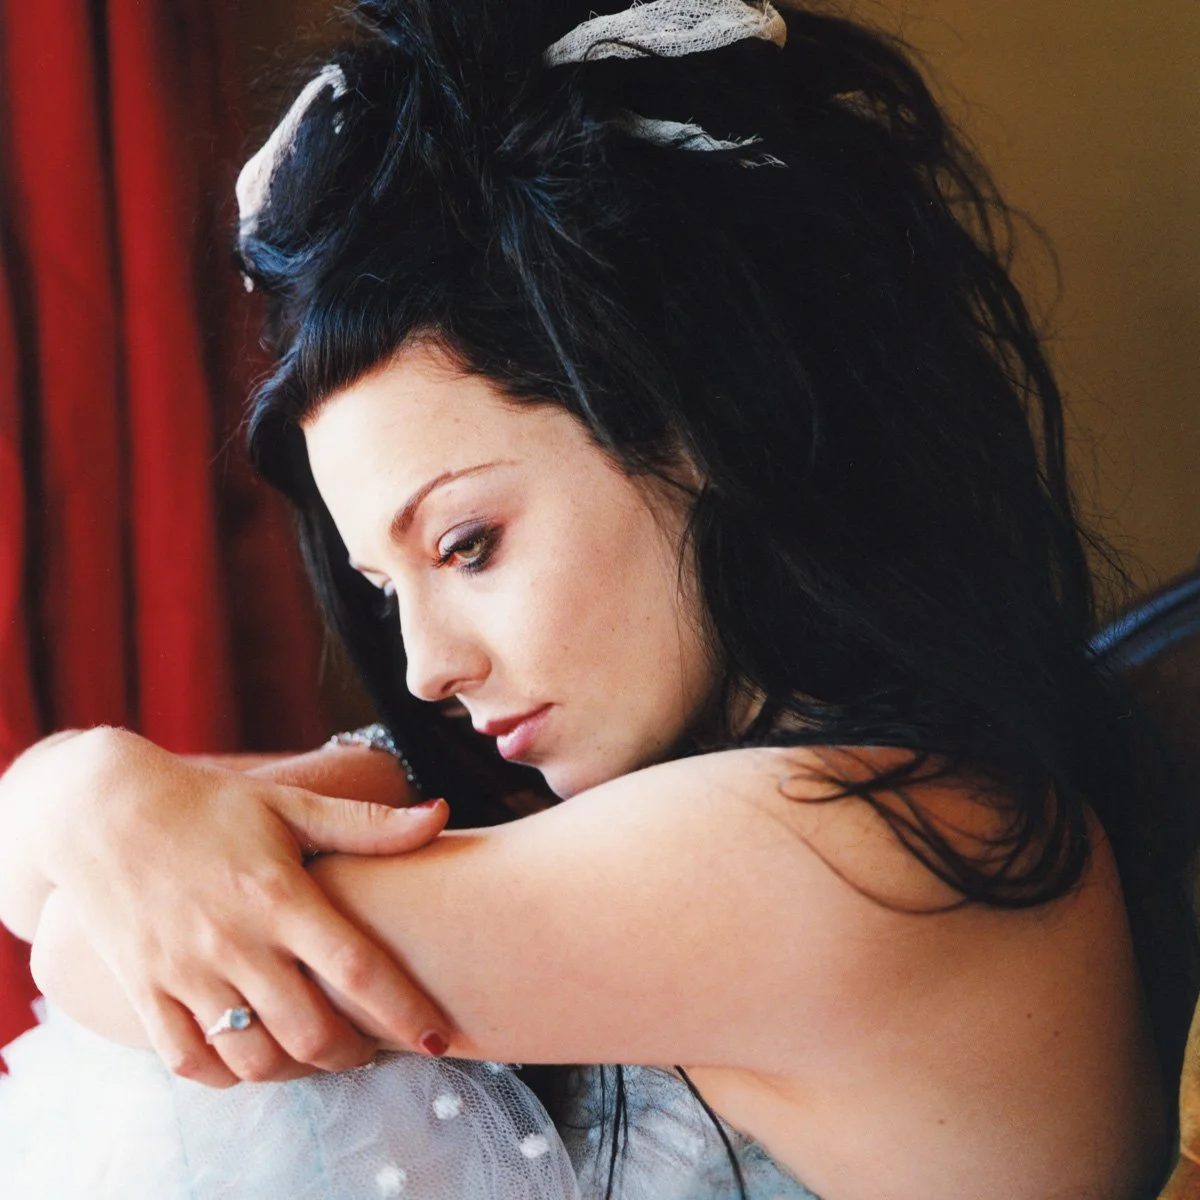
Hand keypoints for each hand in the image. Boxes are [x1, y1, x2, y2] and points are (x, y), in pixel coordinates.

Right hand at [21, 727, 451, 1086]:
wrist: (102, 811)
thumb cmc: (210, 804)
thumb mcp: (290, 803)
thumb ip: (367, 824)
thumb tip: (440, 814)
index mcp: (280, 896)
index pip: (356, 968)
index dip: (403, 1010)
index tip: (437, 1037)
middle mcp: (235, 942)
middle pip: (310, 1031)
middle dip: (354, 1053)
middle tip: (375, 1047)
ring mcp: (186, 973)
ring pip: (254, 1058)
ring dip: (298, 1071)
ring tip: (322, 1055)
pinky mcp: (145, 993)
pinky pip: (191, 1062)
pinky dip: (230, 1075)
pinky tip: (257, 1059)